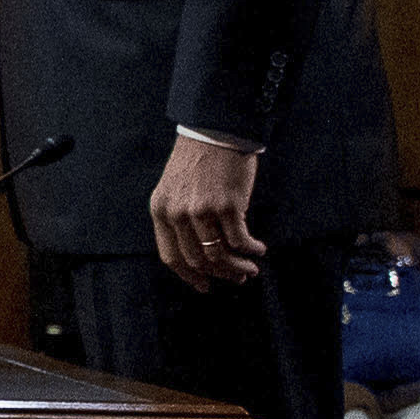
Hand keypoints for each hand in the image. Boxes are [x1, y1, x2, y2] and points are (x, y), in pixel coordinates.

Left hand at [151, 134, 262, 291]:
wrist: (215, 131)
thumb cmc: (199, 161)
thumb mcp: (177, 190)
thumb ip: (182, 218)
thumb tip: (203, 252)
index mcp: (160, 210)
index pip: (170, 256)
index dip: (188, 275)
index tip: (204, 286)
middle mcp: (176, 214)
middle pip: (197, 260)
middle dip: (220, 274)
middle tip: (238, 278)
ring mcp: (201, 211)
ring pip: (219, 255)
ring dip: (238, 267)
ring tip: (251, 269)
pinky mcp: (226, 206)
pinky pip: (239, 240)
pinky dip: (251, 250)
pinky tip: (259, 249)